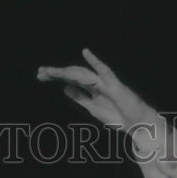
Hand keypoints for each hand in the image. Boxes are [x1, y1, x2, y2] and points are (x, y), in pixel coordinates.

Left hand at [36, 48, 154, 130]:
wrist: (136, 124)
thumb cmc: (118, 116)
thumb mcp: (92, 108)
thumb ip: (80, 98)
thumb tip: (65, 88)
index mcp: (90, 89)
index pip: (70, 80)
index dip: (56, 77)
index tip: (40, 75)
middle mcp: (96, 83)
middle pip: (74, 75)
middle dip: (57, 74)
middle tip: (40, 72)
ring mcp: (105, 83)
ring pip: (83, 74)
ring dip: (68, 72)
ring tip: (52, 71)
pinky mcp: (115, 86)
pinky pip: (104, 72)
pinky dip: (96, 62)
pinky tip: (86, 53)